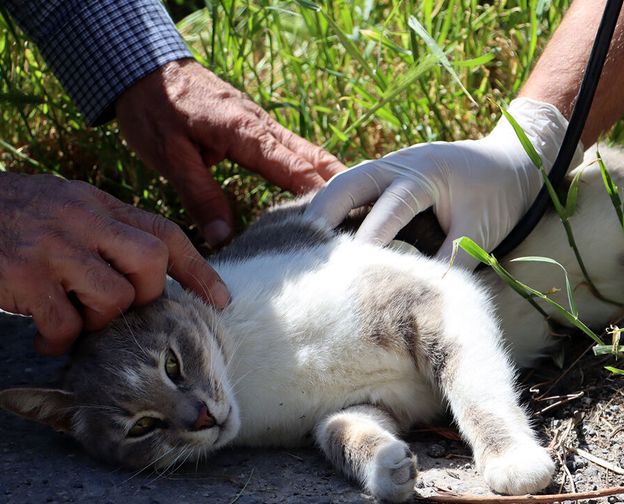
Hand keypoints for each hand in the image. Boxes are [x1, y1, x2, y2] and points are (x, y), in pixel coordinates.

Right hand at [0, 173, 229, 354]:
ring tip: (73, 322)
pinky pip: (66, 323)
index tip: (221, 300)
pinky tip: (44, 338)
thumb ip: (104, 230)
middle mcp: (82, 219)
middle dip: (146, 296)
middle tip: (118, 310)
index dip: (198, 269)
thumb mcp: (63, 207)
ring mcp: (54, 245)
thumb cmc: (8, 216)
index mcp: (97, 204)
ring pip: (115, 297)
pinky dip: (59, 340)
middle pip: (152, 262)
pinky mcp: (24, 274)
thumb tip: (149, 270)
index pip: (164, 232)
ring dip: (99, 321)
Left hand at [116, 59, 345, 245]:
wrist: (144, 67)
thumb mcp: (169, 156)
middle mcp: (262, 126)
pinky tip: (321, 185)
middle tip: (365, 214)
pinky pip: (292, 149)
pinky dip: (312, 168)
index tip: (340, 219)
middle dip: (339, 185)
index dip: (317, 194)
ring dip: (330, 176)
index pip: (292, 167)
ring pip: (307, 152)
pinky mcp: (255, 126)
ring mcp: (262, 124)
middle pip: (312, 157)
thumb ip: (200, 196)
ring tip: (357, 204)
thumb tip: (225, 238)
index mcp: (244, 132)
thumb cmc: (153, 110)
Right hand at [306, 98, 575, 267]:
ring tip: (298, 250)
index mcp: (424, 173)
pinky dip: (331, 211)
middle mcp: (398, 164)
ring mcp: (388, 166)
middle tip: (299, 253)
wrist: (512, 162)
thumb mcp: (481, 231)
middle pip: (347, 184)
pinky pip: (350, 190)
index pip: (389, 208)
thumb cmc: (498, 197)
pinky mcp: (385, 176)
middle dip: (322, 216)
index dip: (369, 240)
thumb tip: (425, 300)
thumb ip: (453, 261)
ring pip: (342, 184)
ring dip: (320, 212)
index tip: (352, 271)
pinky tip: (316, 240)